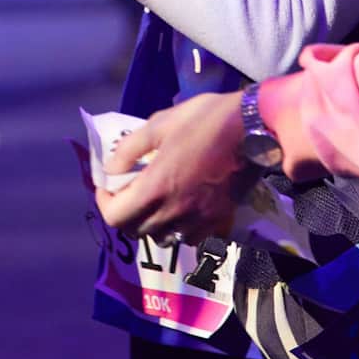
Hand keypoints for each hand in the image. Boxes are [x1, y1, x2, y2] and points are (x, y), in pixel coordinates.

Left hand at [95, 92, 253, 245]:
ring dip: (151, 223)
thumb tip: (111, 169)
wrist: (253, 129)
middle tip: (130, 190)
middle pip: (135, 230)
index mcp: (156, 187)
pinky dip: (178, 229)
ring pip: (161, 237)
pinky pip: (189, 237)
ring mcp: (199, 220)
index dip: (105, 202)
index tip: (109, 186)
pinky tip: (182, 207)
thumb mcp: (159, 123)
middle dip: (126, 212)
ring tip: (156, 200)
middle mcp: (175, 212)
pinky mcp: (219, 222)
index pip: (115, 217)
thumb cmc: (204, 120)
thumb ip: (129, 149)